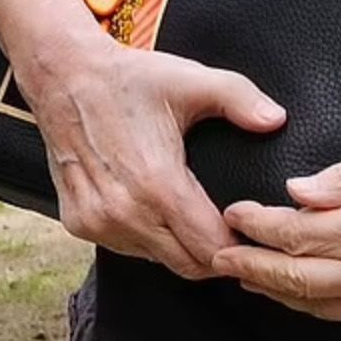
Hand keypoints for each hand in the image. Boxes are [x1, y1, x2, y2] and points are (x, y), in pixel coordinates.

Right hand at [18, 27, 286, 281]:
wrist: (64, 76)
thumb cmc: (129, 80)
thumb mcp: (191, 80)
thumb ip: (240, 99)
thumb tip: (276, 120)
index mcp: (156, 183)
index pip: (209, 247)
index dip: (238, 245)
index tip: (253, 233)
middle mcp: (123, 212)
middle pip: (187, 264)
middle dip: (216, 254)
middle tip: (234, 232)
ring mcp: (97, 222)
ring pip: (156, 259)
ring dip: (181, 248)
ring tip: (201, 222)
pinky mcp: (78, 223)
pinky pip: (127, 248)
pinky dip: (149, 240)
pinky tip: (161, 213)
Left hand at [211, 144, 340, 331]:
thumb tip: (297, 191)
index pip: (296, 233)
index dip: (258, 225)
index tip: (233, 213)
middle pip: (294, 279)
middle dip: (250, 266)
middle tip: (216, 254)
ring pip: (314, 304)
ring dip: (275, 289)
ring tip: (245, 272)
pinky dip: (311, 303)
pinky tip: (296, 289)